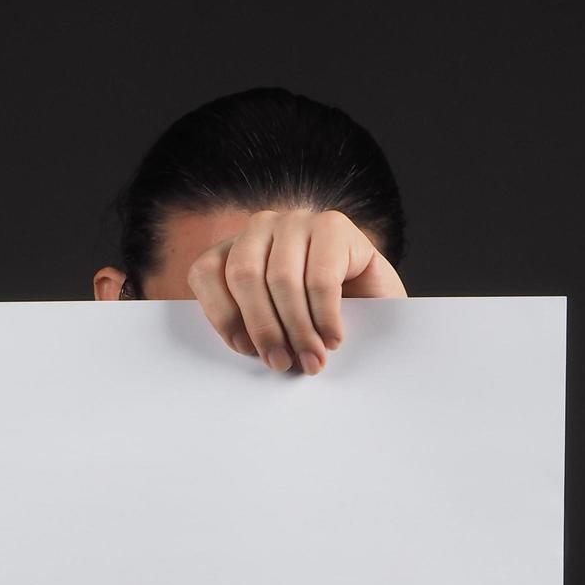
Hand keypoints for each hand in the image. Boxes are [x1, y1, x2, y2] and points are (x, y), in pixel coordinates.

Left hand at [186, 208, 406, 373]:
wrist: (378, 308)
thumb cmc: (317, 321)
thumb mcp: (274, 325)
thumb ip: (252, 329)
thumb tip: (245, 349)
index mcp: (235, 249)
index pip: (206, 272)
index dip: (222, 314)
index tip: (245, 350)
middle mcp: (262, 227)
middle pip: (243, 275)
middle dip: (262, 327)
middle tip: (280, 363)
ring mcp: (298, 221)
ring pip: (281, 278)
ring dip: (297, 329)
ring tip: (311, 360)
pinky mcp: (334, 225)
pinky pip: (320, 278)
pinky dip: (325, 316)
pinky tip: (333, 339)